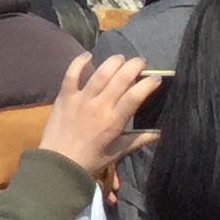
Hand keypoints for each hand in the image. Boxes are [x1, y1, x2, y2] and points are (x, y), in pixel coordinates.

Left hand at [39, 53, 157, 176]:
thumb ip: (139, 140)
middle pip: (120, 79)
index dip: (148, 84)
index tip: (155, 77)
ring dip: (113, 62)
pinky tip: (88, 55)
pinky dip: (79, 62)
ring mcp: (81, 99)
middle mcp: (99, 106)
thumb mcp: (118, 152)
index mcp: (114, 120)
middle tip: (140, 62)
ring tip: (121, 58)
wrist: (58, 163)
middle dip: (133, 66)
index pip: (135, 96)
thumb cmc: (91, 159)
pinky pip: (71, 74)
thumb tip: (160, 133)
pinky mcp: (64, 96)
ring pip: (100, 73)